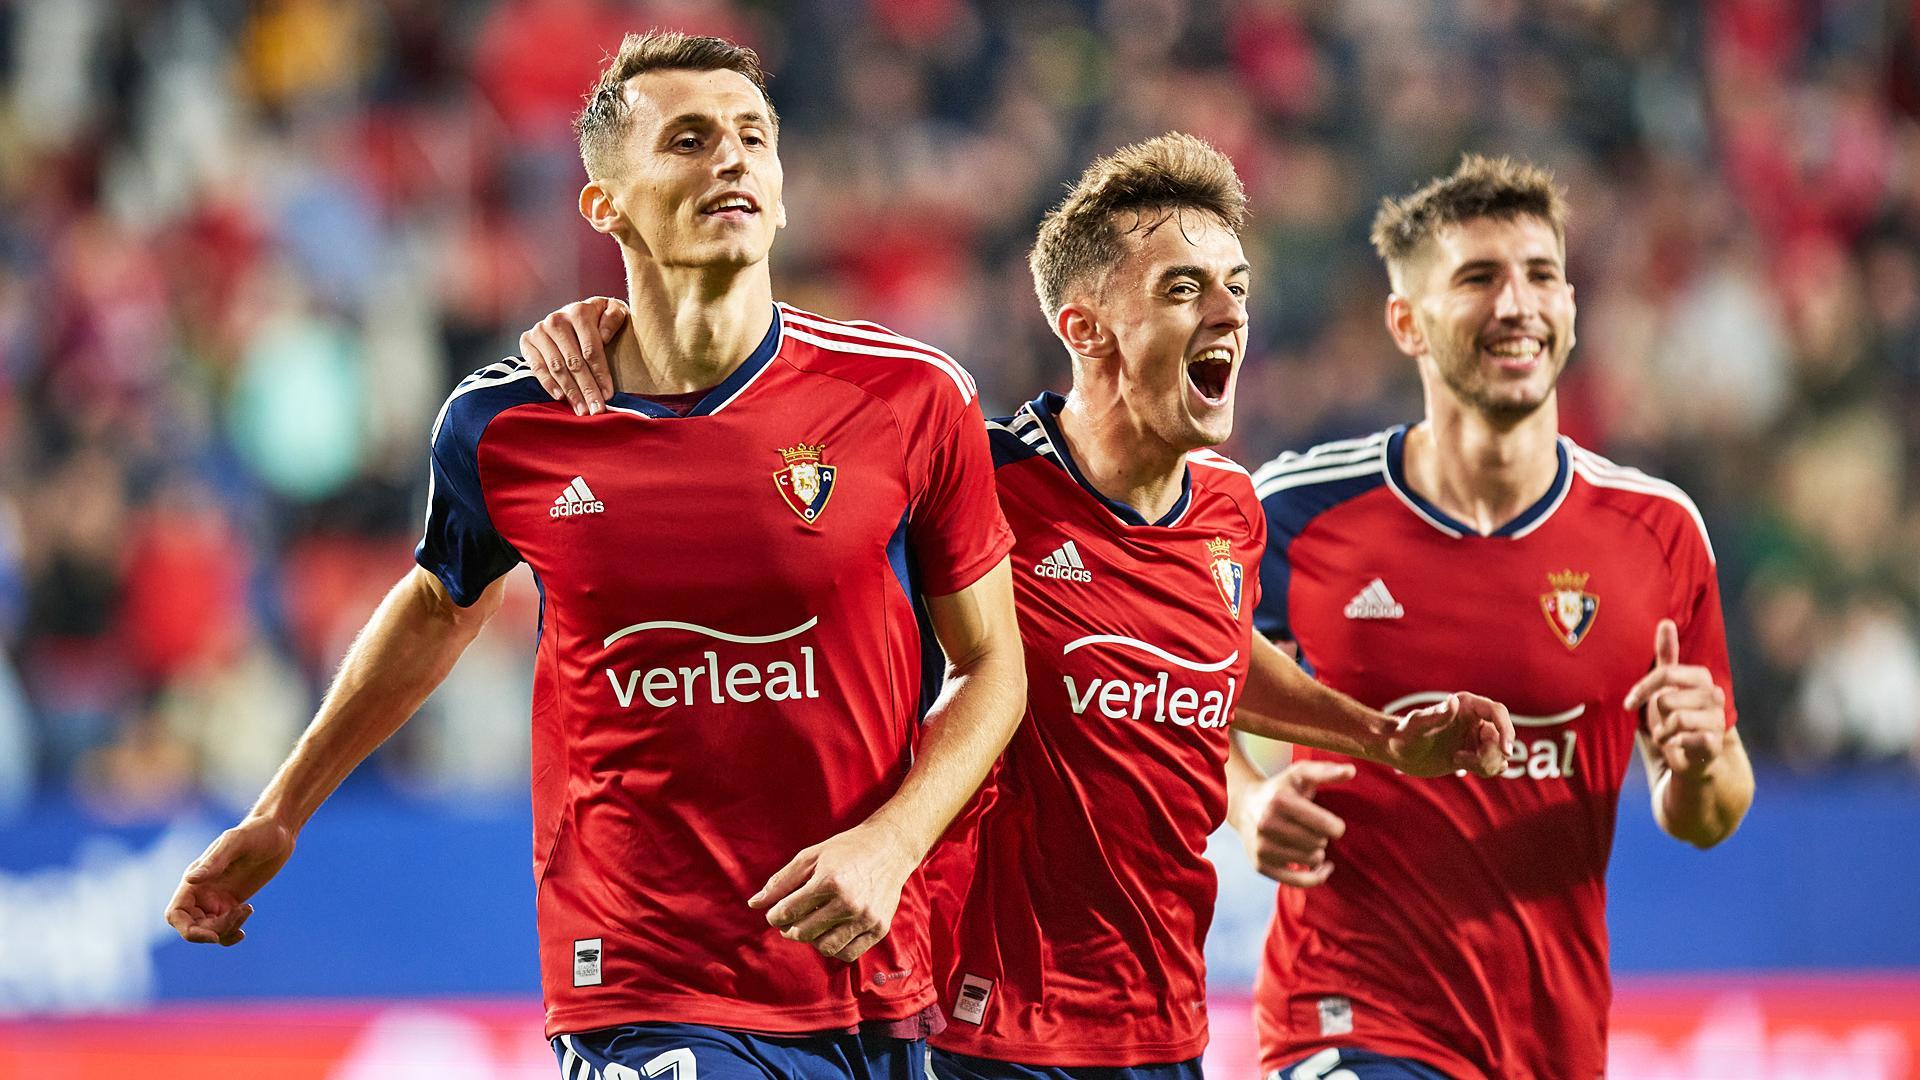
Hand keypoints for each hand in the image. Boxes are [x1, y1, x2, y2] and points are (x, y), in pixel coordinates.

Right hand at [163, 816, 296, 945]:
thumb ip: (214, 861)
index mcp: (195, 879)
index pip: (176, 914)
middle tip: (241, 913)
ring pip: (209, 930)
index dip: (188, 930)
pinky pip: (222, 928)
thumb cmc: (256, 832)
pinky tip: (243, 928)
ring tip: (247, 909)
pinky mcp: (231, 903)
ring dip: (226, 929)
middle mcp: (201, 892)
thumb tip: (190, 879)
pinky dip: (230, 934)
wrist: (278, 832)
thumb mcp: (237, 842)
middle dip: (214, 929)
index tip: (213, 937)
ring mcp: (216, 899)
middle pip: (193, 927)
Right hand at [520, 297, 626, 414]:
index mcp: (579, 312)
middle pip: (574, 362)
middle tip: (596, 409)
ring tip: (581, 410)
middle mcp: (557, 320)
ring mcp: (540, 330)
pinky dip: (548, 383)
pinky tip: (560, 398)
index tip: (608, 395)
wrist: (574, 313)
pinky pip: (537, 367)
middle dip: (587, 389)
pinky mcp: (527, 340)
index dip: (600, 374)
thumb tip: (604, 336)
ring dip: (570, 392)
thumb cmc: (599, 317)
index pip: (591, 350)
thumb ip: (615, 316)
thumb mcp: (613, 309)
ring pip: (557, 367)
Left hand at [748, 819, 919, 962]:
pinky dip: (834, 949)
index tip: (776, 913)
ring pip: (825, 947)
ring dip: (812, 939)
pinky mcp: (879, 928)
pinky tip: (831, 932)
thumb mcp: (810, 856)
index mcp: (830, 881)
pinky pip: (849, 953)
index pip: (788, 912)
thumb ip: (781, 881)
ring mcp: (866, 917)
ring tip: (812, 925)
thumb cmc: (846, 850)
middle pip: (804, 932)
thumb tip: (754, 904)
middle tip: (791, 920)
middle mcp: (849, 902)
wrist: (890, 848)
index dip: (775, 916)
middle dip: (790, 929)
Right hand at [1235, 761, 1353, 886]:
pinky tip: (1323, 867)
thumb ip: (1326, 771)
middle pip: (1319, 843)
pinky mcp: (1260, 865)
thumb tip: (1352, 770)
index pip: (1326, 826)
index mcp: (1280, 800)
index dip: (1336, 827)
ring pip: (1311, 860)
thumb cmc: (1280, 789)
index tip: (1332, 824)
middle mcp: (1267, 824)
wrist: (1243, 807)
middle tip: (1312, 829)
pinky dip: (1316, 876)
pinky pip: (1299, 882)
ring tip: (1307, 840)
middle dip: (1322, 837)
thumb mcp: (1300, 774)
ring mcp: (1262, 846)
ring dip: (1316, 852)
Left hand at [1387, 692, 1513, 777]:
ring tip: (1456, 762)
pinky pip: (1497, 763)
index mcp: (1466, 705)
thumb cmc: (1404, 735)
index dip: (1506, 730)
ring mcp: (1477, 736)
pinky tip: (1461, 767)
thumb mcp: (1417, 726)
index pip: (1498, 712)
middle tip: (1459, 760)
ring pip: (1501, 752)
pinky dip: (1486, 769)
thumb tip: (1453, 701)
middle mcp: (1476, 718)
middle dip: (1488, 753)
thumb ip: (1435, 716)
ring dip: (1485, 763)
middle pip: (1502, 736)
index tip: (1506, 751)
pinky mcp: (1476, 752)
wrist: (1398, 752)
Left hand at [1624, 618, 1725, 777]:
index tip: (1629, 702)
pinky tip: (1676, 745)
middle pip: (1667, 699)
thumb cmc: (1674, 714)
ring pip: (1676, 719)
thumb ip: (1666, 655)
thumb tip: (1665, 621)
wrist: (1691, 755)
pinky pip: (1686, 738)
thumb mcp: (1666, 684)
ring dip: (1662, 732)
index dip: (1642, 689)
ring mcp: (1718, 719)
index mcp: (1701, 677)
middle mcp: (1714, 695)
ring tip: (1667, 734)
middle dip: (1655, 713)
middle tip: (1660, 721)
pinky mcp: (1716, 742)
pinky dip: (1673, 744)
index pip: (1665, 673)